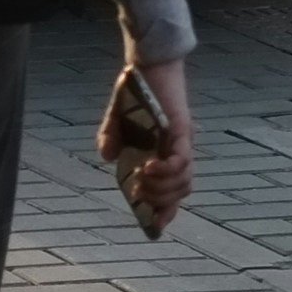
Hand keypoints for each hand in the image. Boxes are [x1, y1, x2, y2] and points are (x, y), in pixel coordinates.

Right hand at [100, 59, 195, 233]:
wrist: (145, 64)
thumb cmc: (134, 91)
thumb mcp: (115, 119)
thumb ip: (110, 138)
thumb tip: (107, 158)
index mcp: (162, 156)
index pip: (171, 193)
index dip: (165, 212)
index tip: (154, 227)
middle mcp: (176, 154)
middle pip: (179, 194)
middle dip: (160, 202)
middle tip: (139, 193)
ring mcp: (181, 144)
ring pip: (183, 183)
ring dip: (162, 188)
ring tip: (142, 177)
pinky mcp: (183, 132)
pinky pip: (182, 161)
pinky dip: (167, 170)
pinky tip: (150, 166)